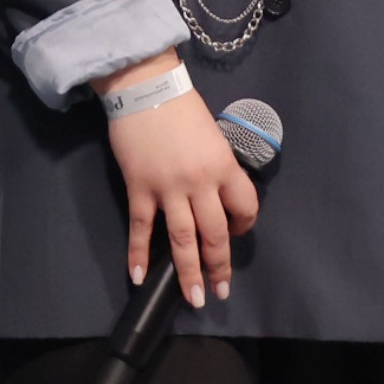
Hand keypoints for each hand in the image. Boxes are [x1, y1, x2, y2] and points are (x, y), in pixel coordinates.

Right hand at [98, 55, 258, 305]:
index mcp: (223, 166)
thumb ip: (216, 167)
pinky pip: (142, 228)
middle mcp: (200, 182)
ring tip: (194, 297)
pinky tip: (139, 276)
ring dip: (189, 272)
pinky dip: (139, 254)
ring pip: (183, 239)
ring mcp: (168, 188)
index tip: (235, 232)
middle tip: (219, 291)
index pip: (244, 207)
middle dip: (219, 266)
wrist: (144, 85)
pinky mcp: (140, 188)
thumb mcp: (213, 135)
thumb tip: (214, 196)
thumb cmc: (182, 107)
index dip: (243, 226)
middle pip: (215, 234)